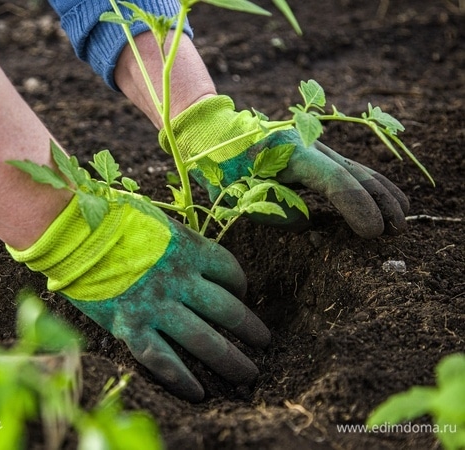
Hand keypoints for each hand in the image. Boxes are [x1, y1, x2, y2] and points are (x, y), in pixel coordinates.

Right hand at [8, 196, 270, 401]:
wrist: (70, 230)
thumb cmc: (111, 218)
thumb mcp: (156, 220)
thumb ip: (179, 239)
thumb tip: (193, 253)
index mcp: (188, 248)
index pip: (230, 271)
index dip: (241, 285)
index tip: (241, 294)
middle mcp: (179, 280)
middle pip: (227, 310)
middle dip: (250, 329)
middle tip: (264, 342)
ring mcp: (157, 306)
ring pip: (204, 340)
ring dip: (231, 359)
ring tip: (249, 374)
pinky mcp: (130, 326)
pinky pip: (164, 360)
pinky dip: (183, 379)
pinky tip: (200, 393)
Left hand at [160, 95, 409, 238]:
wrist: (214, 132)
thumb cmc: (220, 165)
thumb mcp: (237, 194)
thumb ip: (274, 211)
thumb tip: (308, 222)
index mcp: (290, 153)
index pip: (334, 181)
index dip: (357, 207)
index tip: (372, 233)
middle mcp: (308, 145)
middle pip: (354, 172)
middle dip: (379, 201)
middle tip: (396, 229)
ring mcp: (313, 146)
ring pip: (355, 168)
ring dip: (381, 191)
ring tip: (402, 215)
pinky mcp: (312, 152)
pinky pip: (346, 169)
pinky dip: (367, 184)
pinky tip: (383, 197)